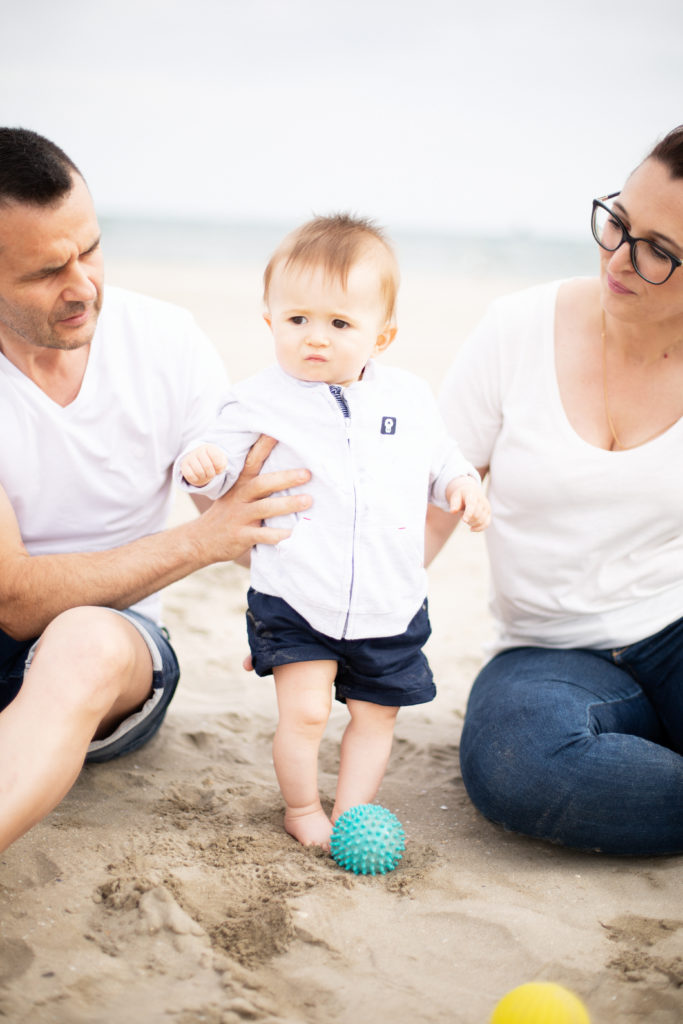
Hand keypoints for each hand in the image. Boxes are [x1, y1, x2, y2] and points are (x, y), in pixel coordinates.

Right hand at [181, 444, 227, 486]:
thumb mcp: (221, 462)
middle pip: (208, 466)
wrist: (202, 463)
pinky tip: (199, 476)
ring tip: (205, 475)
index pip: (216, 457)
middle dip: (212, 474)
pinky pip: (190, 476)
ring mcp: (190, 458)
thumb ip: (222, 465)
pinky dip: (197, 479)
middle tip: (212, 474)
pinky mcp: (184, 466)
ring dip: (204, 477)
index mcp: (209, 448)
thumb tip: (218, 469)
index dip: (219, 466)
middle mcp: (198, 450)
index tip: (218, 467)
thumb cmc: (213, 462)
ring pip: (199, 472)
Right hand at [192, 435, 311, 562]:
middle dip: (285, 478)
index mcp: (240, 483)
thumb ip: (254, 480)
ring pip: (264, 508)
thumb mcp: (235, 493)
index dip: (263, 446)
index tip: (277, 432)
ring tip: (307, 500)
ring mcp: (239, 517)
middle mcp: (239, 497)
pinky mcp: (241, 536)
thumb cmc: (228, 513)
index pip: (252, 460)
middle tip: (307, 474)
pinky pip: (261, 535)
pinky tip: (293, 535)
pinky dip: (277, 535)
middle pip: (262, 484)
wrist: (201, 541)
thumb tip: (287, 464)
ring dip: (286, 504)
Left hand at [446, 476, 490, 531]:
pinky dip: (479, 528)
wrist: (471, 491)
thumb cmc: (461, 496)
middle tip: (462, 515)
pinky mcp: (488, 513)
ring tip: (466, 517)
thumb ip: (454, 504)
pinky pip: (486, 524)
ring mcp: (487, 507)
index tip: (464, 520)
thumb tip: (453, 511)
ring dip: (471, 523)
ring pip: (481, 521)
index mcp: (472, 495)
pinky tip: (471, 529)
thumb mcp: (455, 497)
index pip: (472, 505)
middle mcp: (482, 501)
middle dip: (468, 519)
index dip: (469, 513)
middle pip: (476, 515)